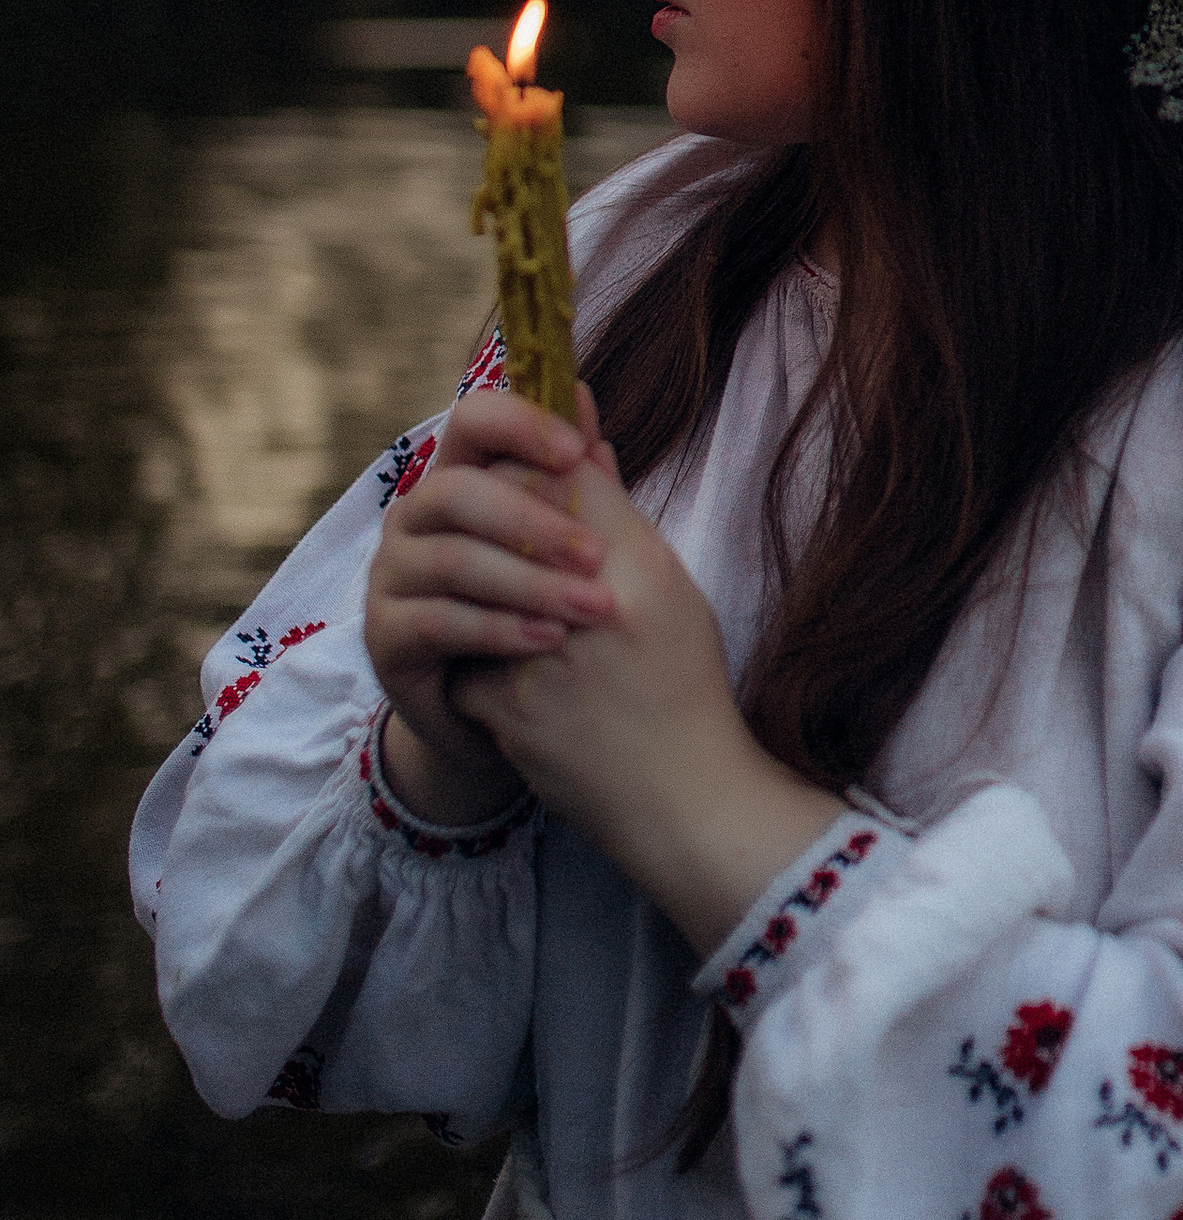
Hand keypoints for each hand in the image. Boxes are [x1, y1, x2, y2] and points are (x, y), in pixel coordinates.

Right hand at [366, 386, 613, 826]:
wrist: (519, 712)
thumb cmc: (549, 610)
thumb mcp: (571, 547)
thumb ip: (577, 480)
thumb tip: (586, 397)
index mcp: (464, 477)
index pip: (472, 420)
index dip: (519, 423)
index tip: (575, 450)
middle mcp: (416, 518)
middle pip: (457, 491)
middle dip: (533, 520)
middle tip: (599, 557)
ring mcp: (392, 576)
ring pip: (454, 560)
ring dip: (530, 582)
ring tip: (592, 609)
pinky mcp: (384, 636)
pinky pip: (438, 621)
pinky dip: (500, 628)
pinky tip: (550, 639)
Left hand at [450, 443, 846, 957]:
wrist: (681, 799)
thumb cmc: (681, 682)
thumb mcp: (667, 586)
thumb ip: (613, 505)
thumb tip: (579, 420)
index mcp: (640, 568)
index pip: (561, 471)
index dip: (538, 458)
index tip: (539, 467)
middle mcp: (589, 606)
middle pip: (510, 522)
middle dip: (502, 527)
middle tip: (516, 549)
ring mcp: (541, 660)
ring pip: (476, 589)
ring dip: (487, 600)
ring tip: (526, 630)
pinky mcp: (504, 711)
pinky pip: (464, 658)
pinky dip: (480, 668)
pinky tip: (516, 691)